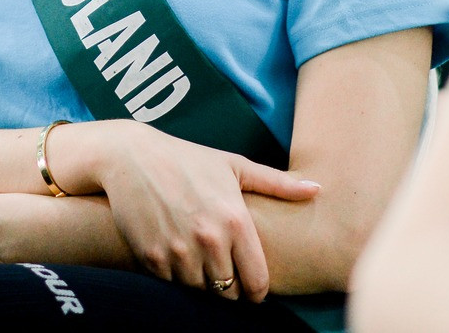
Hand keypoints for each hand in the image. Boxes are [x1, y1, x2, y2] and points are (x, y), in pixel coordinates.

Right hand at [91, 123, 317, 300]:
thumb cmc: (187, 159)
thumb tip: (317, 190)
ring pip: (200, 291)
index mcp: (236, 220)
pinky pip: (171, 284)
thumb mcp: (233, 165)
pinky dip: (174, 275)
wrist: (130, 156)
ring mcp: (179, 251)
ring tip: (196, 258)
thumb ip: (277, 184)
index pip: (257, 282)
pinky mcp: (152, 257)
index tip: (249, 285)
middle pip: (228, 292)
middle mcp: (209, 239)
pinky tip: (174, 252)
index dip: (256, 289)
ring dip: (200, 281)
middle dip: (227, 285)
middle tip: (220, 268)